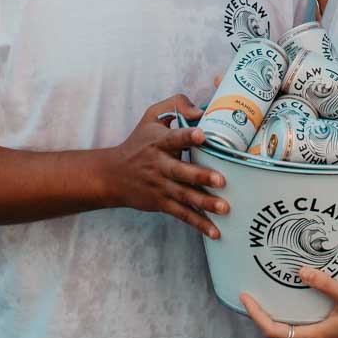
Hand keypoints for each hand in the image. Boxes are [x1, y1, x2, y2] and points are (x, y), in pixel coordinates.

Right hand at [93, 95, 227, 237]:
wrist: (113, 175)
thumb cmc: (139, 142)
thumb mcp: (151, 117)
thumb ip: (175, 105)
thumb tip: (200, 111)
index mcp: (158, 143)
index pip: (174, 138)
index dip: (187, 136)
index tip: (202, 134)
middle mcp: (160, 166)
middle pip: (181, 172)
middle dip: (201, 176)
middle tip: (221, 180)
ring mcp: (161, 187)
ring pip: (184, 196)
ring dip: (205, 203)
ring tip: (225, 208)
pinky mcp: (162, 203)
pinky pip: (182, 215)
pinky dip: (198, 224)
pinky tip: (215, 232)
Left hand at [239, 267, 337, 337]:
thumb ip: (324, 284)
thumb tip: (299, 271)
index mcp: (315, 336)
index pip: (274, 330)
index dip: (257, 315)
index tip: (245, 296)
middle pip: (277, 328)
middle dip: (260, 312)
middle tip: (247, 289)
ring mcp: (320, 332)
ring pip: (288, 323)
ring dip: (274, 309)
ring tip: (262, 287)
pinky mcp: (327, 325)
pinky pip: (300, 317)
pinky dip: (289, 305)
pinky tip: (289, 288)